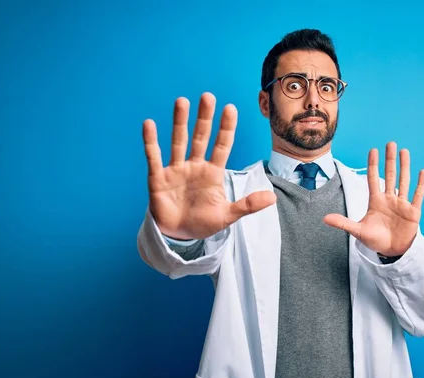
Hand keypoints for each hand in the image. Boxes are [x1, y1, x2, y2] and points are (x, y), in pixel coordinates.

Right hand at [143, 93, 276, 239]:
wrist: (178, 236)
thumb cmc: (203, 222)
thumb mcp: (228, 215)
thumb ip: (248, 205)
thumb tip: (273, 198)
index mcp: (212, 173)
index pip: (221, 145)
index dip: (226, 128)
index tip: (231, 108)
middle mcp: (195, 166)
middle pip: (201, 137)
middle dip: (205, 118)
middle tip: (208, 96)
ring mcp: (176, 170)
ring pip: (178, 141)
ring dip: (180, 122)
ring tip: (182, 102)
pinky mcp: (158, 178)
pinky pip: (154, 157)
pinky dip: (151, 142)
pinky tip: (149, 124)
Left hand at [323, 142, 423, 256]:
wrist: (391, 251)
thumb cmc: (375, 240)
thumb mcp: (358, 231)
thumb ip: (343, 223)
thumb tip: (324, 219)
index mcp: (376, 201)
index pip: (373, 179)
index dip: (373, 165)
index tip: (373, 150)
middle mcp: (389, 199)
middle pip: (389, 175)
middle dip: (389, 160)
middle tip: (390, 143)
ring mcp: (401, 204)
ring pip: (403, 181)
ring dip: (404, 167)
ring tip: (404, 151)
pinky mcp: (413, 212)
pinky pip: (418, 196)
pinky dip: (421, 184)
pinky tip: (422, 172)